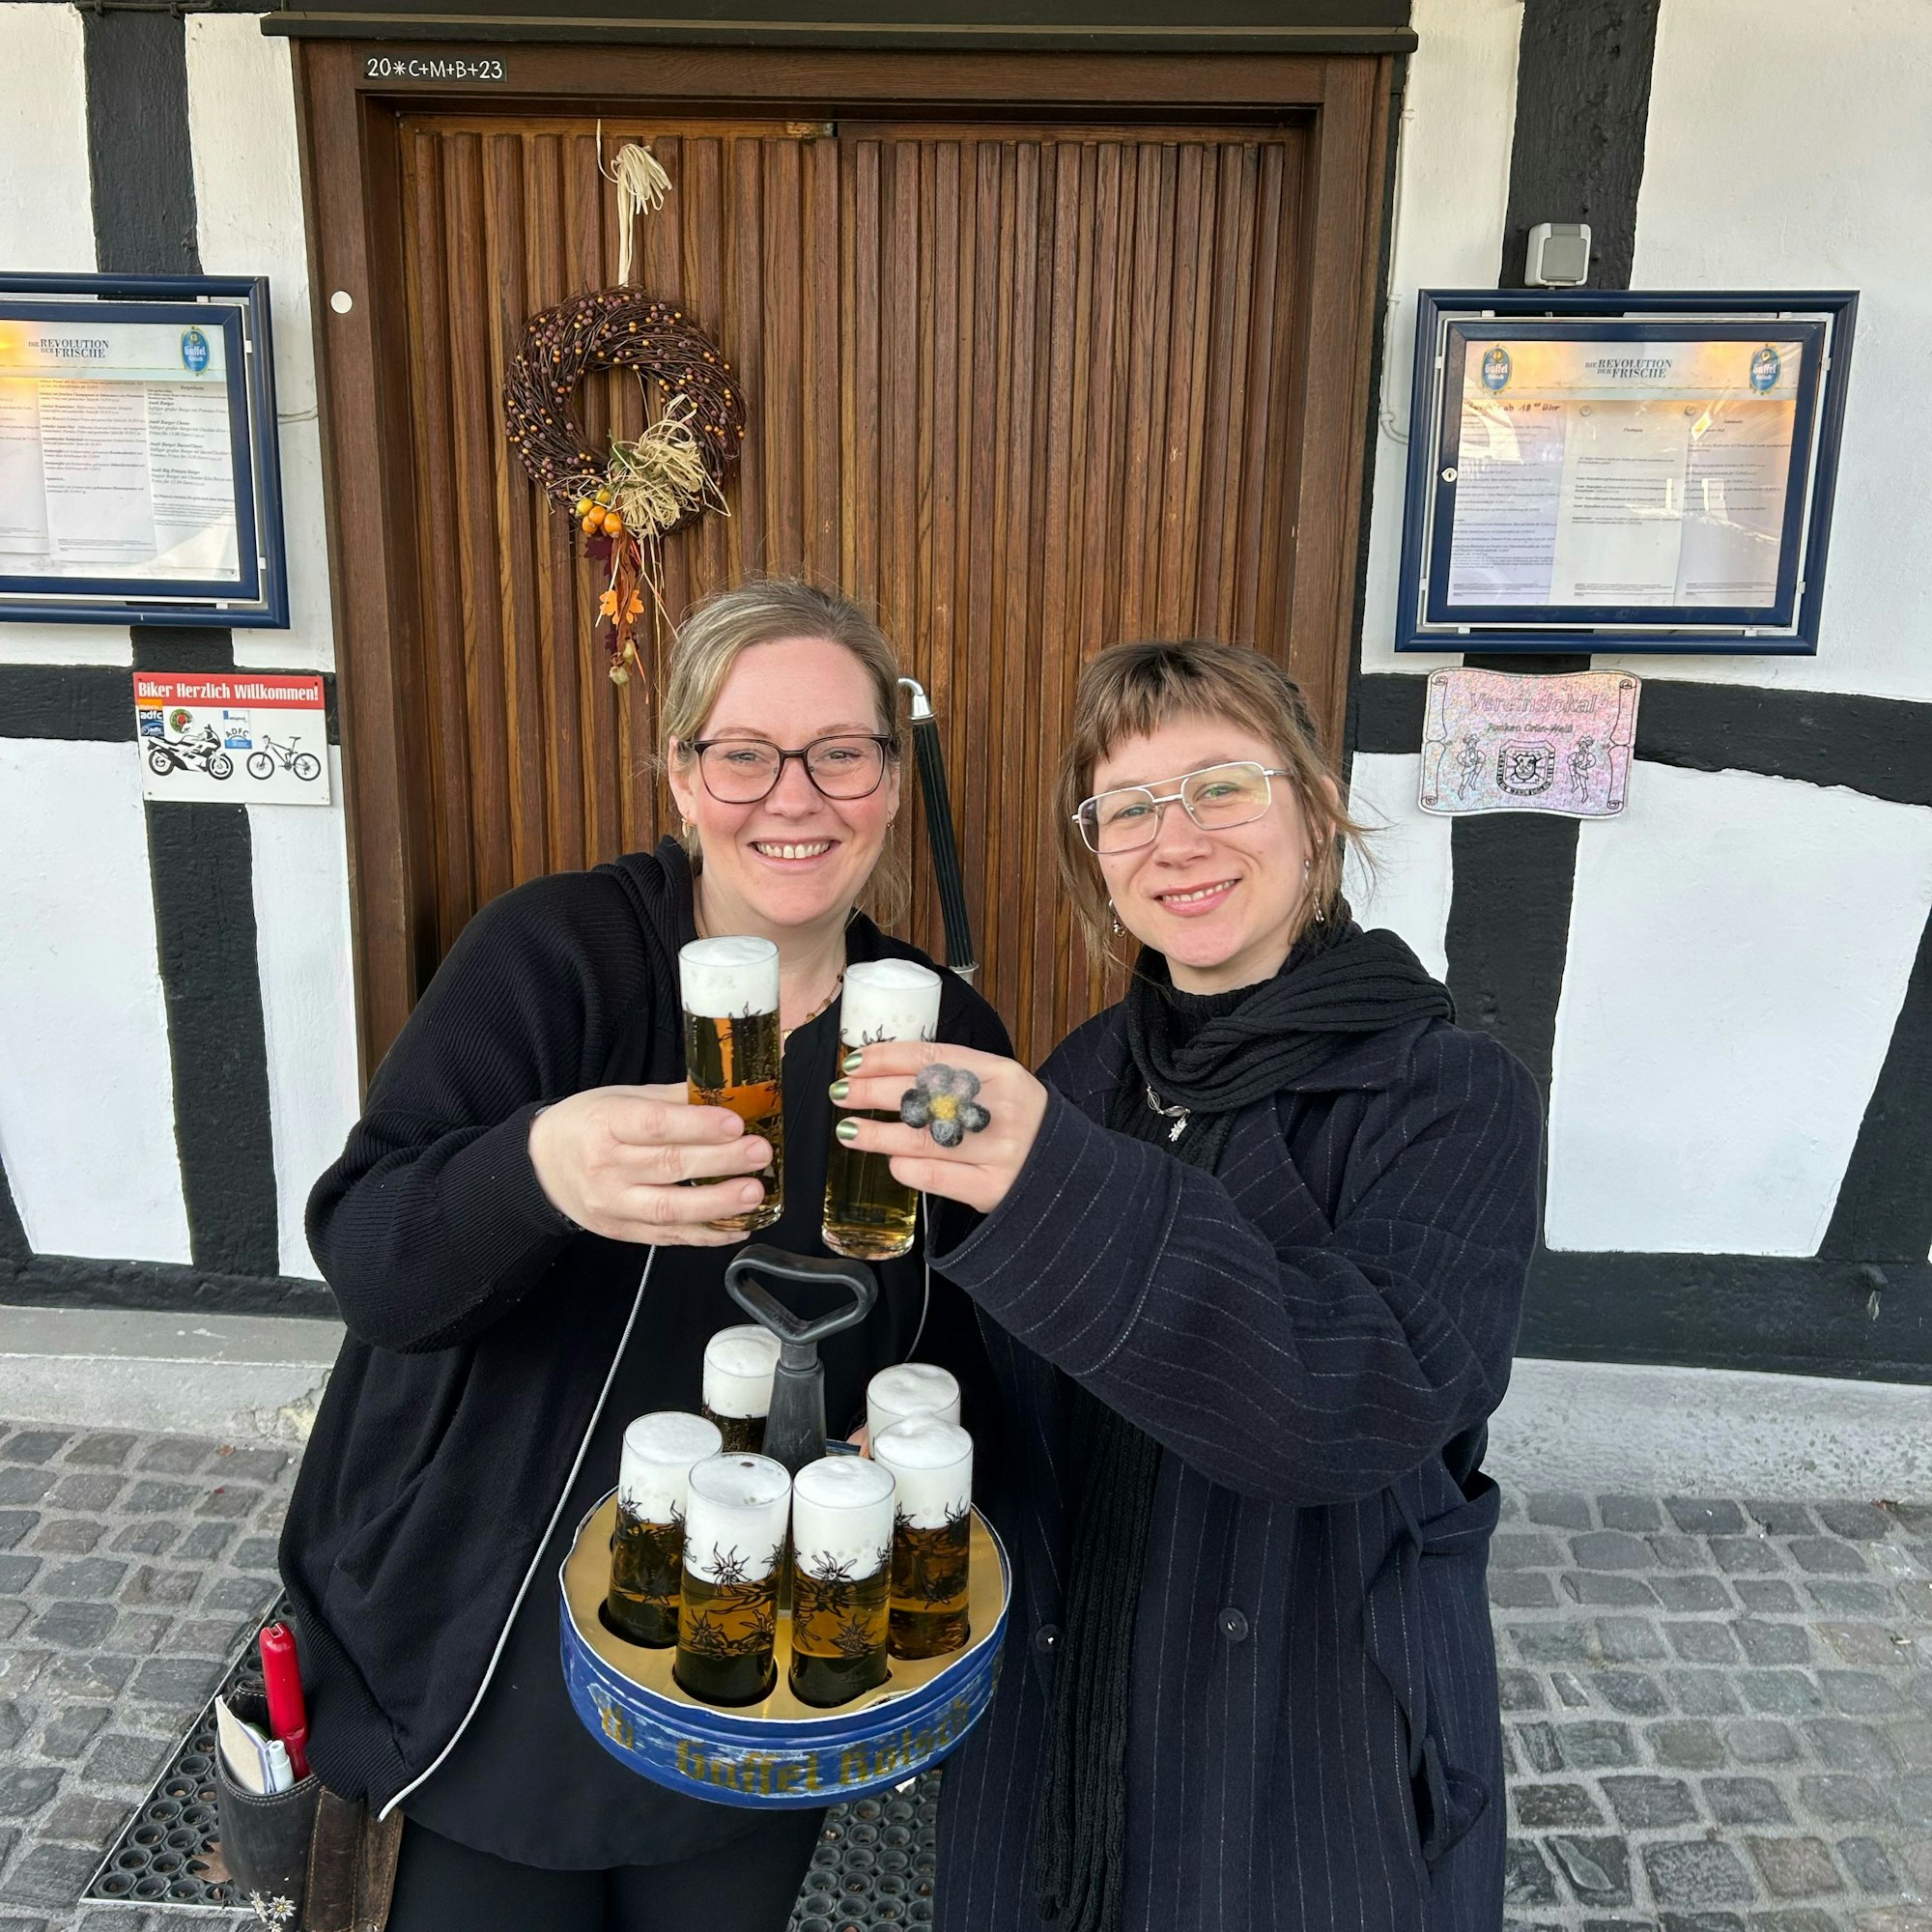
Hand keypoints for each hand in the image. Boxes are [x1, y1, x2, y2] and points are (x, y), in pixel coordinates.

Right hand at [528, 1083, 771, 1245]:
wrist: (543, 1165)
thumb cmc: (589, 1124)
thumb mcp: (623, 1098)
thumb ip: (674, 1100)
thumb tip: (731, 1092)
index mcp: (604, 1123)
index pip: (654, 1125)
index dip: (698, 1125)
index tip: (736, 1123)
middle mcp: (605, 1167)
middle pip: (668, 1166)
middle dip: (721, 1161)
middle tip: (759, 1153)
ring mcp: (613, 1205)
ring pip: (669, 1209)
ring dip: (718, 1204)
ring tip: (754, 1193)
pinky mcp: (622, 1232)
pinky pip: (669, 1237)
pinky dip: (707, 1235)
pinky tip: (738, 1225)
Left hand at [830, 1041, 1047, 1215]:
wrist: (1068, 1175)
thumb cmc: (1023, 1126)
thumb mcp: (1002, 1088)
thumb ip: (957, 1079)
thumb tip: (888, 1073)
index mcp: (1002, 1074)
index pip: (934, 1057)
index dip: (888, 1057)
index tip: (854, 1061)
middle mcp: (1001, 1109)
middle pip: (924, 1094)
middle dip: (874, 1091)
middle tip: (842, 1092)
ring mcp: (998, 1151)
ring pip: (923, 1138)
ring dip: (879, 1133)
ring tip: (849, 1130)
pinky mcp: (993, 1189)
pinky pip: (937, 1175)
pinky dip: (907, 1167)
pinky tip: (892, 1162)